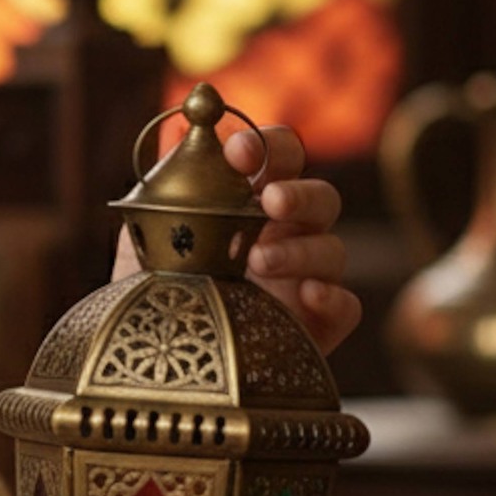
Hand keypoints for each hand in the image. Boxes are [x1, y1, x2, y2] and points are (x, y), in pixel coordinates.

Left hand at [111, 122, 361, 356]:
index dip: (268, 146)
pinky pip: (347, 306)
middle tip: (270, 201)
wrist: (154, 361)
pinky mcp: (316, 326)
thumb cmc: (156, 289)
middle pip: (322, 198)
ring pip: (334, 249)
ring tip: (259, 260)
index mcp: (251, 204)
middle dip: (298, 193)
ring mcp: (304, 280)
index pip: (280, 158)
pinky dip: (333, 296)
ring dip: (300, 248)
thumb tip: (179, 134)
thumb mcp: (148, 236)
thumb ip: (167, 189)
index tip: (239, 153)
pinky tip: (308, 294)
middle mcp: (286, 236)